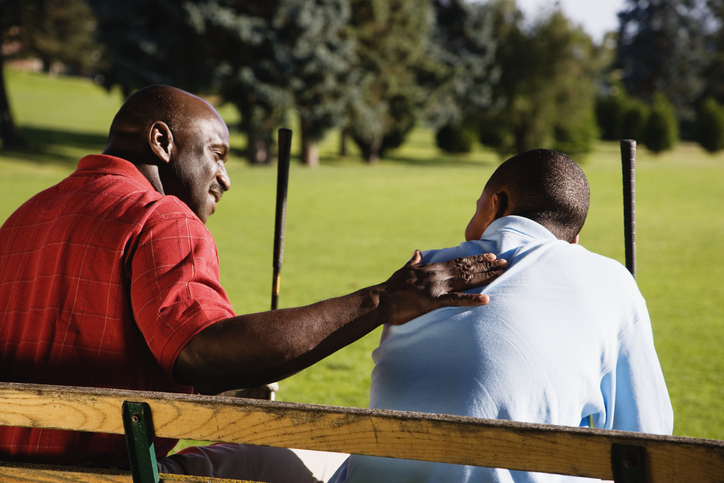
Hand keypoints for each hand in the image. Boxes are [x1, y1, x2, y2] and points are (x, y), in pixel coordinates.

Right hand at [380, 250, 506, 325]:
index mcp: (431, 268)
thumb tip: (417, 253)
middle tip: (505, 264)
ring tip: (502, 275)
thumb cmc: (390, 289)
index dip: (476, 259)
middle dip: (487, 266)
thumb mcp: (402, 271)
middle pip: (467, 268)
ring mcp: (436, 287)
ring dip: (486, 277)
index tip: (492, 257)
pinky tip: (486, 299)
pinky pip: (456, 300)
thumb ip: (413, 263)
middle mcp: (437, 274)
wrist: (380, 300)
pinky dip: (472, 299)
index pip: (458, 261)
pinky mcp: (433, 301)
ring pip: (466, 280)